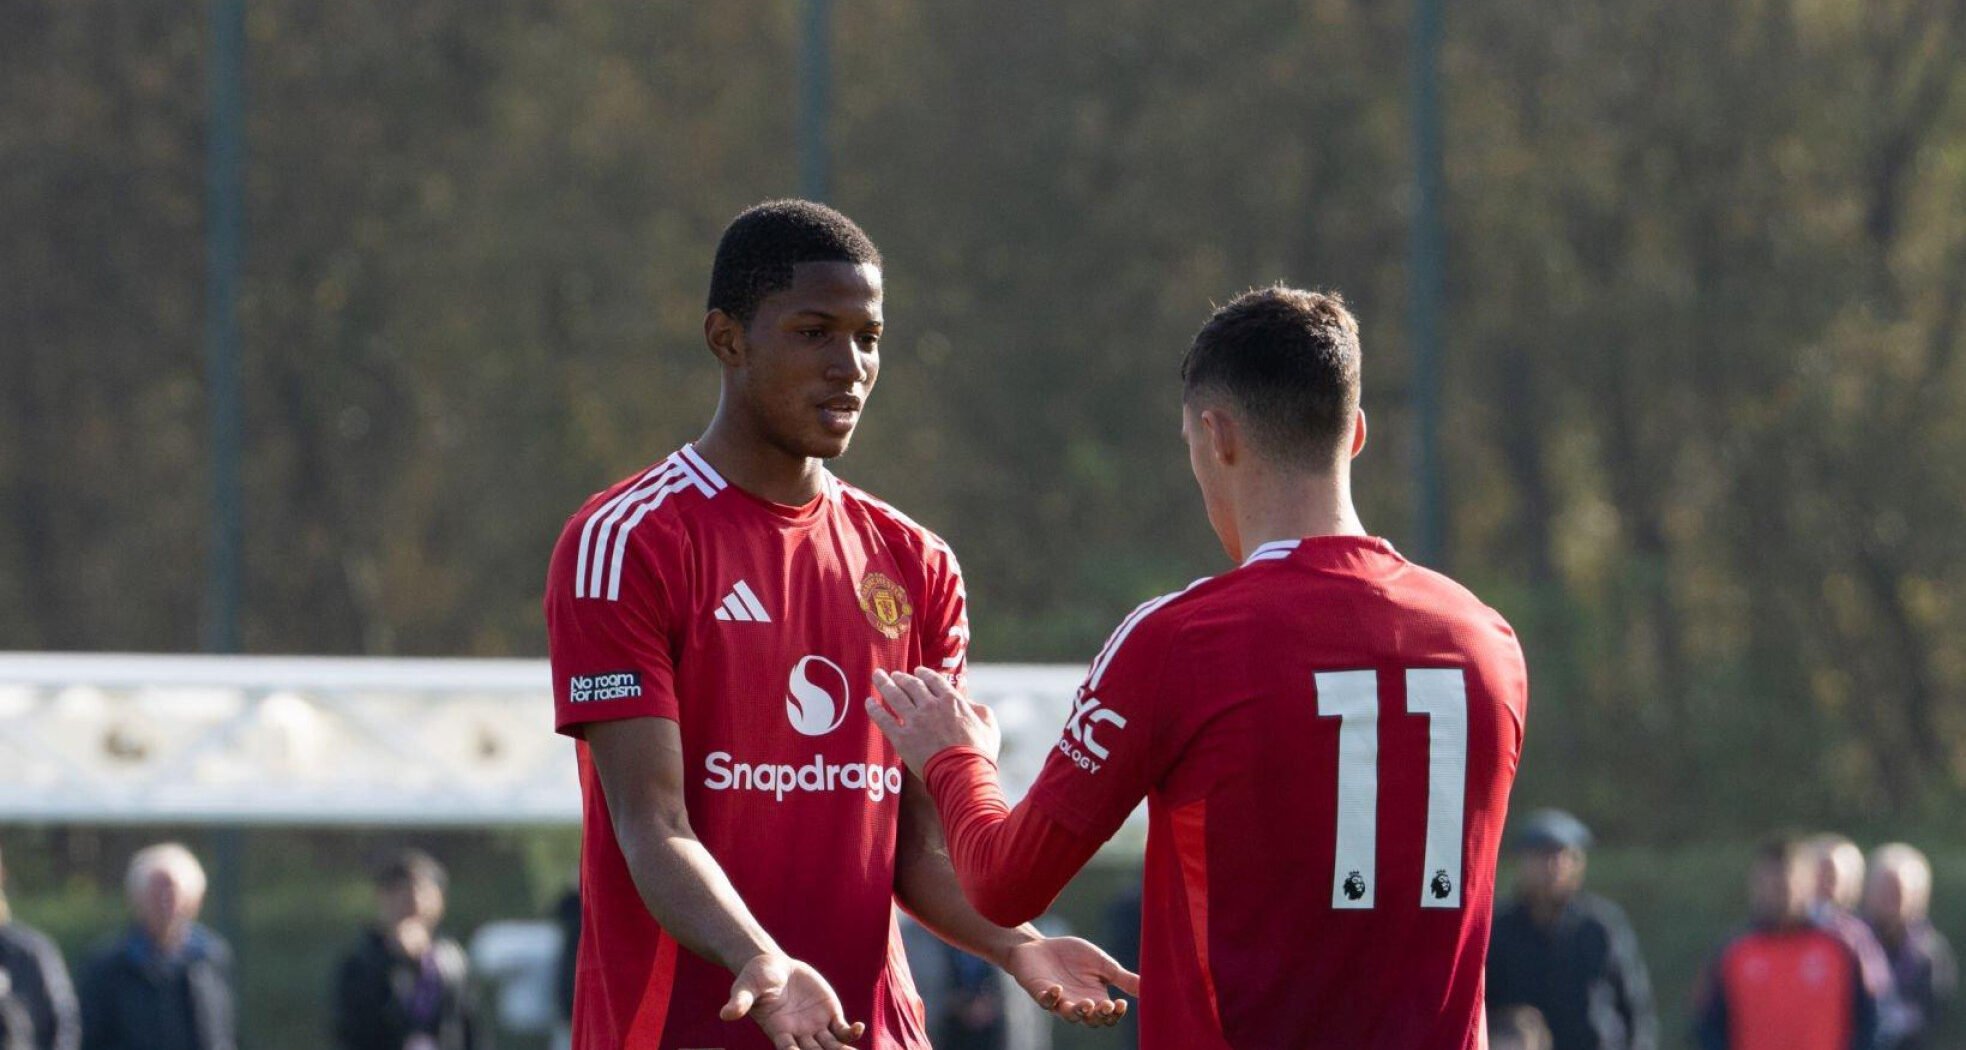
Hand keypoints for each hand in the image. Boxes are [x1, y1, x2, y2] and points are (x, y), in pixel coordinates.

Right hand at [722, 953, 866, 1049]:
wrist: (773, 967)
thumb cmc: (755, 979)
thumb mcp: (745, 988)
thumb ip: (739, 1002)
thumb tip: (724, 1014)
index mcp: (779, 1032)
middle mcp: (798, 1034)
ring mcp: (815, 1026)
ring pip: (831, 1046)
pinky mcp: (829, 1013)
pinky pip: (842, 1028)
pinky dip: (851, 1032)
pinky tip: (859, 1028)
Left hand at [867, 667, 999, 774]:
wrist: (963, 773)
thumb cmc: (979, 753)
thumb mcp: (989, 726)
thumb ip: (980, 710)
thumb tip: (971, 704)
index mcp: (951, 700)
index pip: (934, 680)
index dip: (924, 673)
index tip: (917, 671)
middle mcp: (931, 706)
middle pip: (912, 685)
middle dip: (901, 677)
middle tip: (894, 674)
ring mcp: (915, 721)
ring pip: (895, 696)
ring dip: (885, 684)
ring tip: (877, 677)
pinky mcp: (902, 738)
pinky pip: (884, 720)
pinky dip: (875, 710)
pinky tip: (868, 702)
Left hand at [1002, 936, 1140, 1027]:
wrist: (1040, 945)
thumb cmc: (1072, 956)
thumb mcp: (1102, 964)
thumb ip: (1123, 978)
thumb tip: (1150, 987)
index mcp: (1095, 998)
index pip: (1108, 1016)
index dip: (1115, 1014)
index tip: (1121, 1003)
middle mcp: (1078, 1003)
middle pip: (1091, 1020)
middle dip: (1098, 1015)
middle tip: (1104, 1005)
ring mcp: (1058, 1000)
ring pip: (1069, 1015)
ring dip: (1078, 1011)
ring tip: (1085, 1003)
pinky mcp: (1040, 992)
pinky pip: (1045, 1001)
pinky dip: (1050, 997)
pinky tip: (1057, 988)